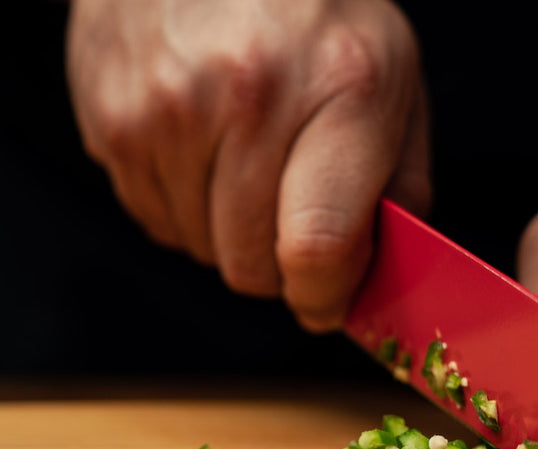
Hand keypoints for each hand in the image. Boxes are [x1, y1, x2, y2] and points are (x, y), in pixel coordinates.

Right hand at [66, 0, 430, 330]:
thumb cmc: (319, 16)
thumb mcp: (393, 90)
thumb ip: (398, 195)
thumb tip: (372, 283)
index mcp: (339, 90)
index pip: (316, 248)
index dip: (322, 298)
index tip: (325, 303)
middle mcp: (247, 98)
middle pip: (251, 266)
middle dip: (278, 267)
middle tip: (290, 222)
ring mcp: (167, 109)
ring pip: (201, 250)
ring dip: (229, 233)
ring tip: (246, 167)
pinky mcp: (112, 119)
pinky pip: (156, 220)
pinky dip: (187, 209)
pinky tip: (204, 154)